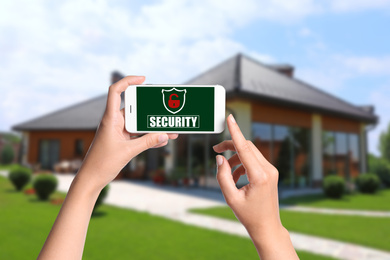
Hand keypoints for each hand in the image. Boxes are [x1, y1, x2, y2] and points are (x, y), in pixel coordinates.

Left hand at [76, 76, 177, 191]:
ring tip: (169, 128)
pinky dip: (150, 137)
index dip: (128, 82)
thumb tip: (164, 135)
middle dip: (151, 108)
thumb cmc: (102, 163)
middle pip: (135, 108)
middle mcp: (115, 122)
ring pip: (139, 123)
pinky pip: (139, 135)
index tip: (143, 79)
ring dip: (153, 126)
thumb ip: (147, 142)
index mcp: (110, 119)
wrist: (92, 179)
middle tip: (165, 107)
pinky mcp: (123, 141)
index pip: (116, 92)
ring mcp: (119, 132)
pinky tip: (163, 140)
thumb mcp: (128, 151)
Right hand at [213, 114, 297, 258]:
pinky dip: (242, 163)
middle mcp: (268, 170)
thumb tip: (220, 158)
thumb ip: (222, 176)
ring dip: (235, 156)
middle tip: (215, 150)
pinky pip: (254, 160)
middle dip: (230, 145)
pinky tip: (235, 177)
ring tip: (226, 172)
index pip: (245, 148)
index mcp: (259, 176)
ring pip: (250, 152)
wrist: (267, 227)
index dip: (235, 132)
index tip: (230, 117)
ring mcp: (271, 170)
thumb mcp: (230, 198)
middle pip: (247, 147)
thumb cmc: (248, 215)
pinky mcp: (270, 173)